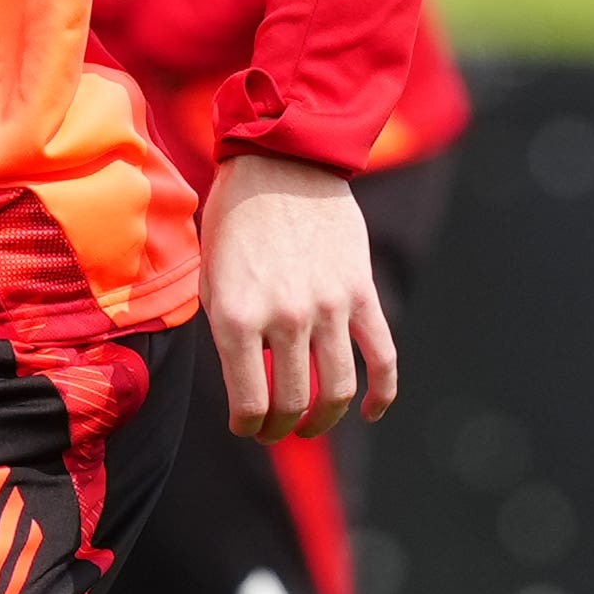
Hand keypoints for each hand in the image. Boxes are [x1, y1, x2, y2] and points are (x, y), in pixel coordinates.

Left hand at [203, 150, 394, 438]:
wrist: (281, 162)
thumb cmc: (234, 219)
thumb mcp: (211, 278)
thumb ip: (227, 333)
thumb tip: (247, 381)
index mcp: (237, 318)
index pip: (249, 404)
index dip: (248, 427)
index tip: (246, 427)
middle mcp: (284, 318)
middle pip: (293, 403)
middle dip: (282, 428)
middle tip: (275, 432)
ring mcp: (328, 307)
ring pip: (338, 389)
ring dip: (326, 419)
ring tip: (313, 426)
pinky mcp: (361, 293)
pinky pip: (382, 356)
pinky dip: (382, 392)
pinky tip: (371, 411)